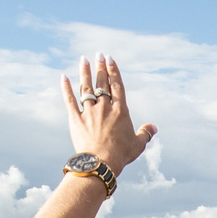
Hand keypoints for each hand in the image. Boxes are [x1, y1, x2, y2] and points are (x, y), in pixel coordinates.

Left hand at [60, 56, 156, 174]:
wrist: (100, 162)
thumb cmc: (120, 155)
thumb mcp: (138, 145)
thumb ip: (145, 133)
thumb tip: (153, 127)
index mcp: (120, 111)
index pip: (117, 86)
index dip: (114, 71)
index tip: (110, 59)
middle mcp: (104, 107)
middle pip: (102, 83)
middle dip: (101, 68)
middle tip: (99, 55)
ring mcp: (89, 112)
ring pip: (86, 88)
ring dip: (85, 72)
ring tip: (84, 59)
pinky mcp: (76, 119)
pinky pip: (70, 100)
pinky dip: (66, 88)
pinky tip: (64, 77)